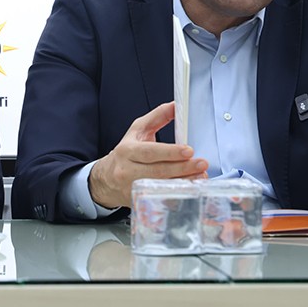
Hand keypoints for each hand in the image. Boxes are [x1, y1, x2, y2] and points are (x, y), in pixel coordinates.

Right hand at [88, 101, 207, 208]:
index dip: (170, 152)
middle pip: (158, 171)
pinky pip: (160, 198)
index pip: (150, 152)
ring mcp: (132, 188)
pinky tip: (190, 189)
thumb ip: (157, 117)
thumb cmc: (126, 152)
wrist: (106, 179)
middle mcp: (127, 171)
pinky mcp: (139, 201)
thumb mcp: (137, 131)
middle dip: (182, 168)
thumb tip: (175, 105)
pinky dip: (177, 194)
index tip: (189, 150)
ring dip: (184, 182)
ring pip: (161, 186)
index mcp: (127, 151)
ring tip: (200, 175)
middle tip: (201, 163)